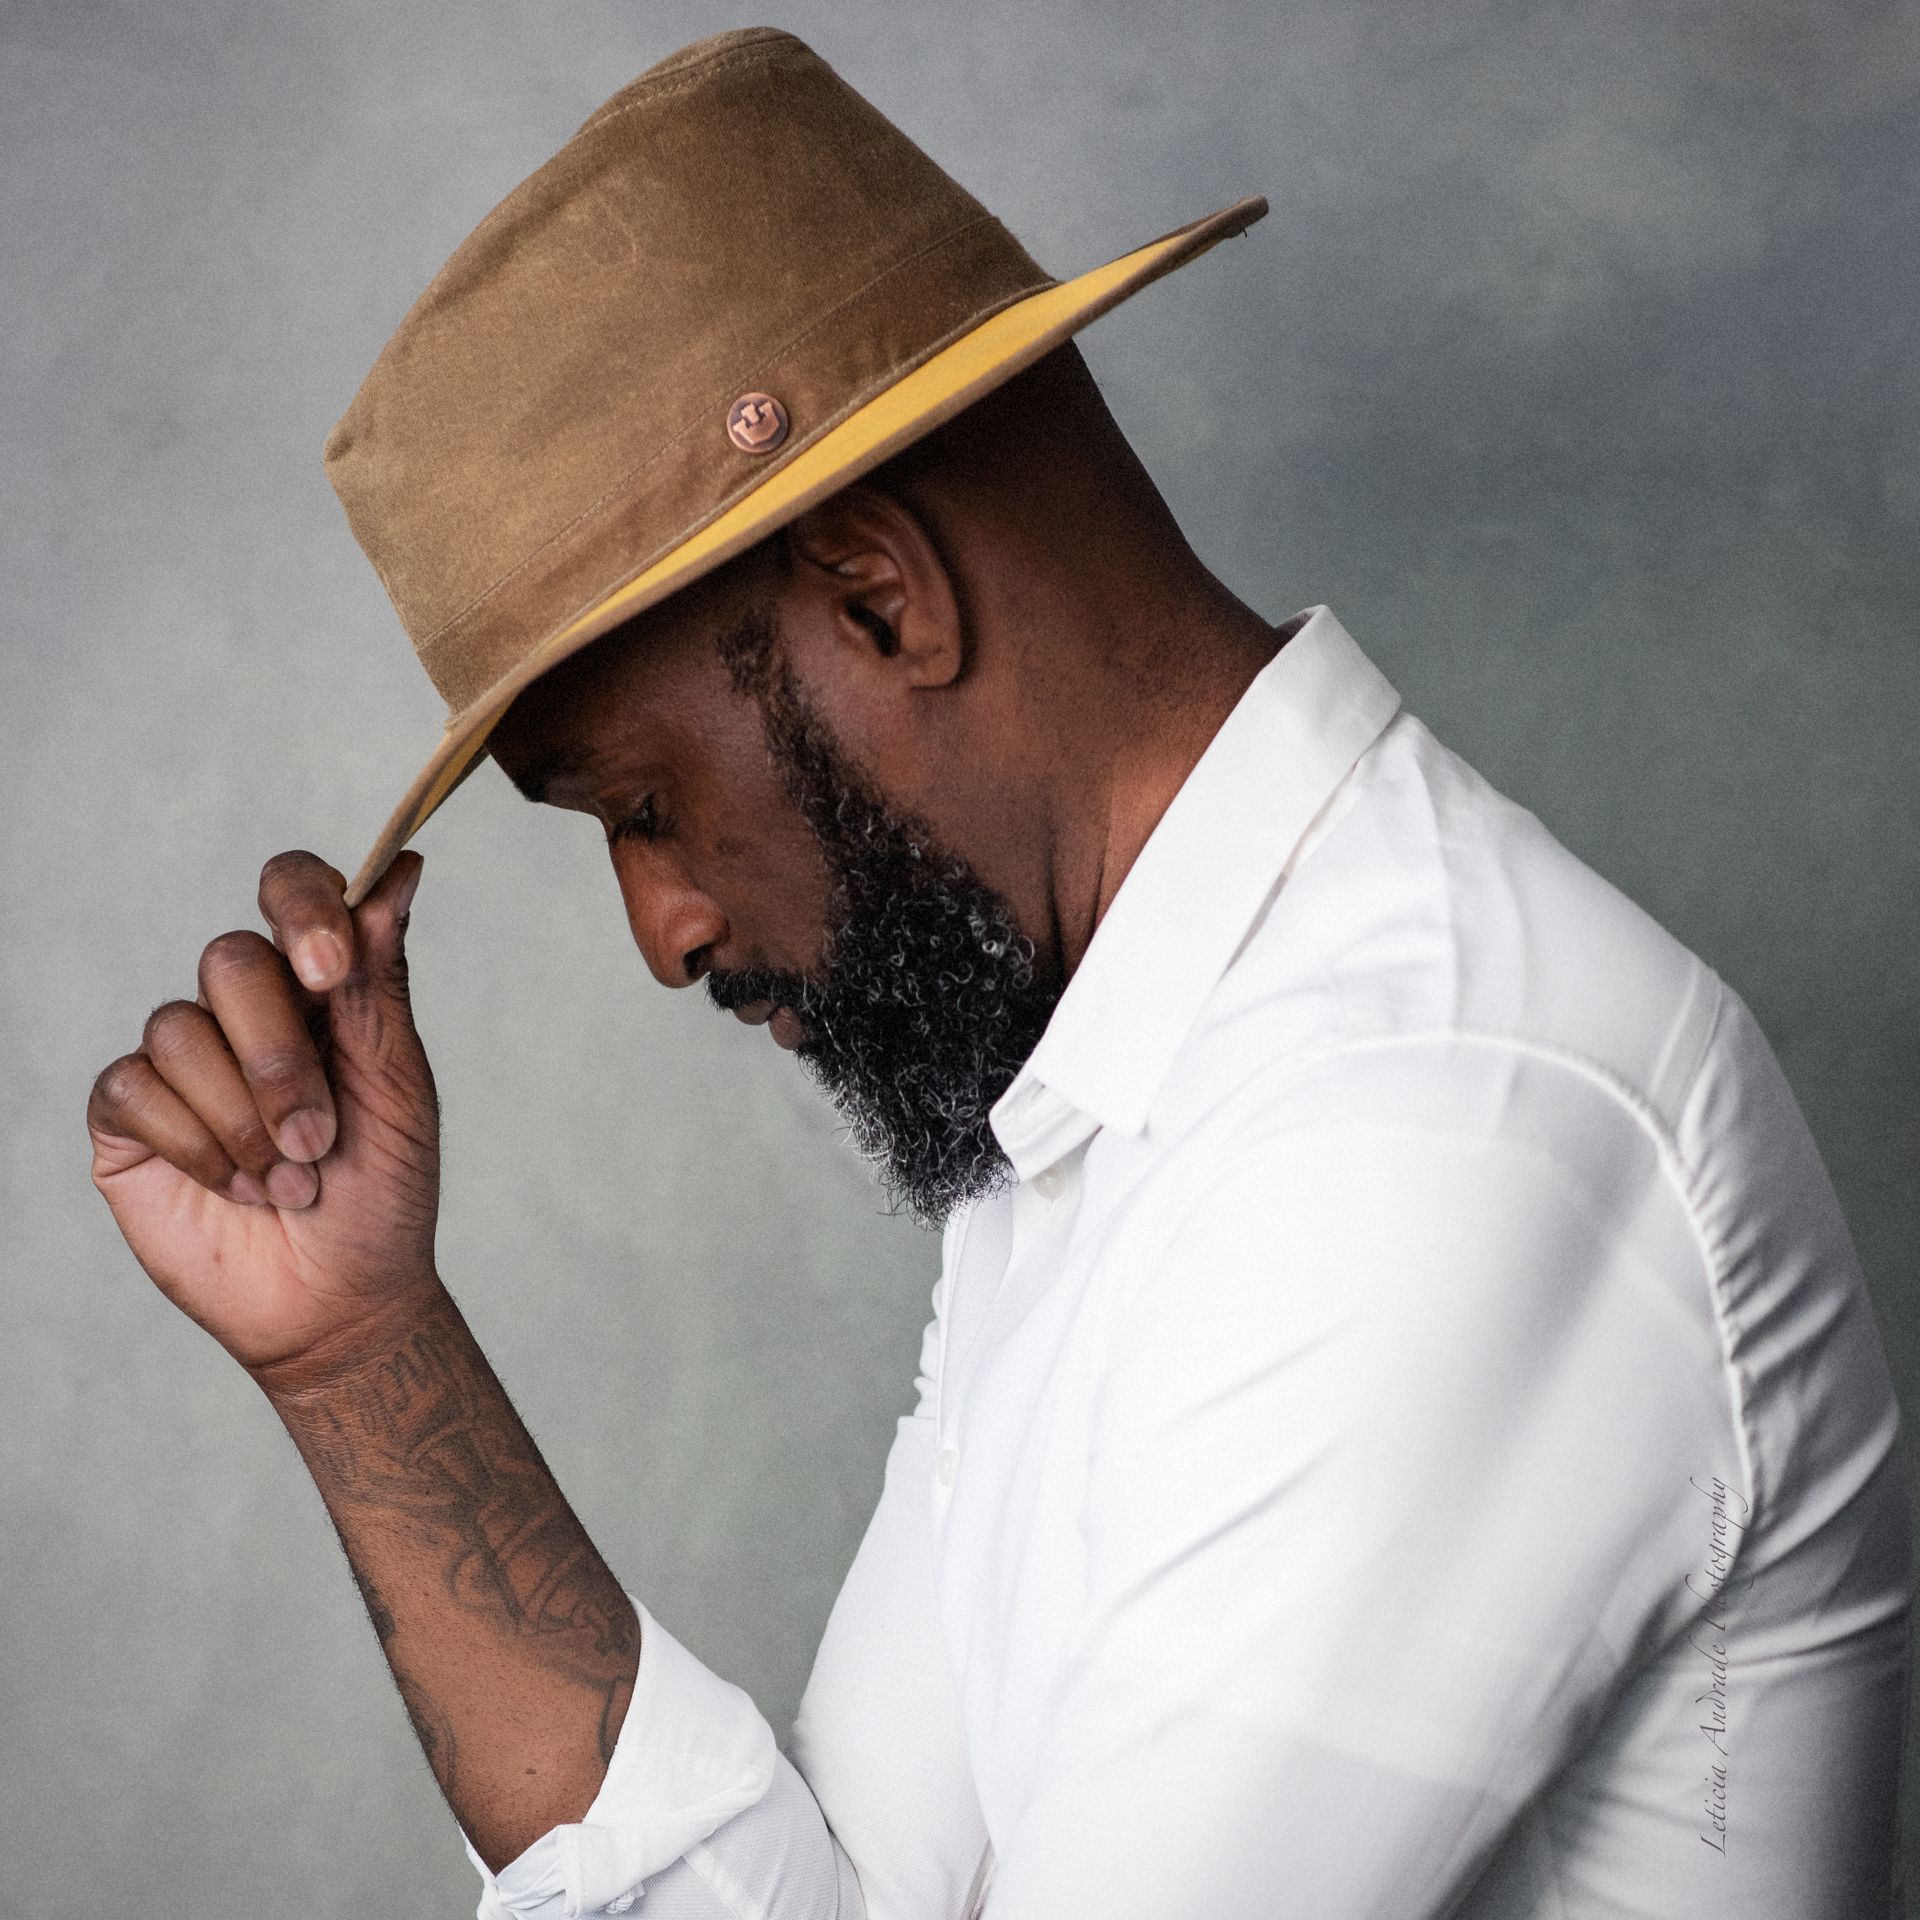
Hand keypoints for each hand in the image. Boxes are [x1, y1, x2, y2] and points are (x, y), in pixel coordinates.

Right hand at [88, 850, 440, 1382]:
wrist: (340, 1300)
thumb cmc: (384, 1191)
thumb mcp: (397, 1086)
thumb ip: (380, 981)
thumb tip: (398, 871)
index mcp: (322, 984)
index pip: (292, 887)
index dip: (303, 909)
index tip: (330, 970)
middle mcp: (246, 1008)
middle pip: (230, 960)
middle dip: (280, 1058)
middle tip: (320, 1140)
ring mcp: (183, 1058)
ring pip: (180, 1027)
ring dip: (247, 1120)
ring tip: (290, 1182)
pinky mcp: (129, 1114)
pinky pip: (134, 1086)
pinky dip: (198, 1145)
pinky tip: (237, 1188)